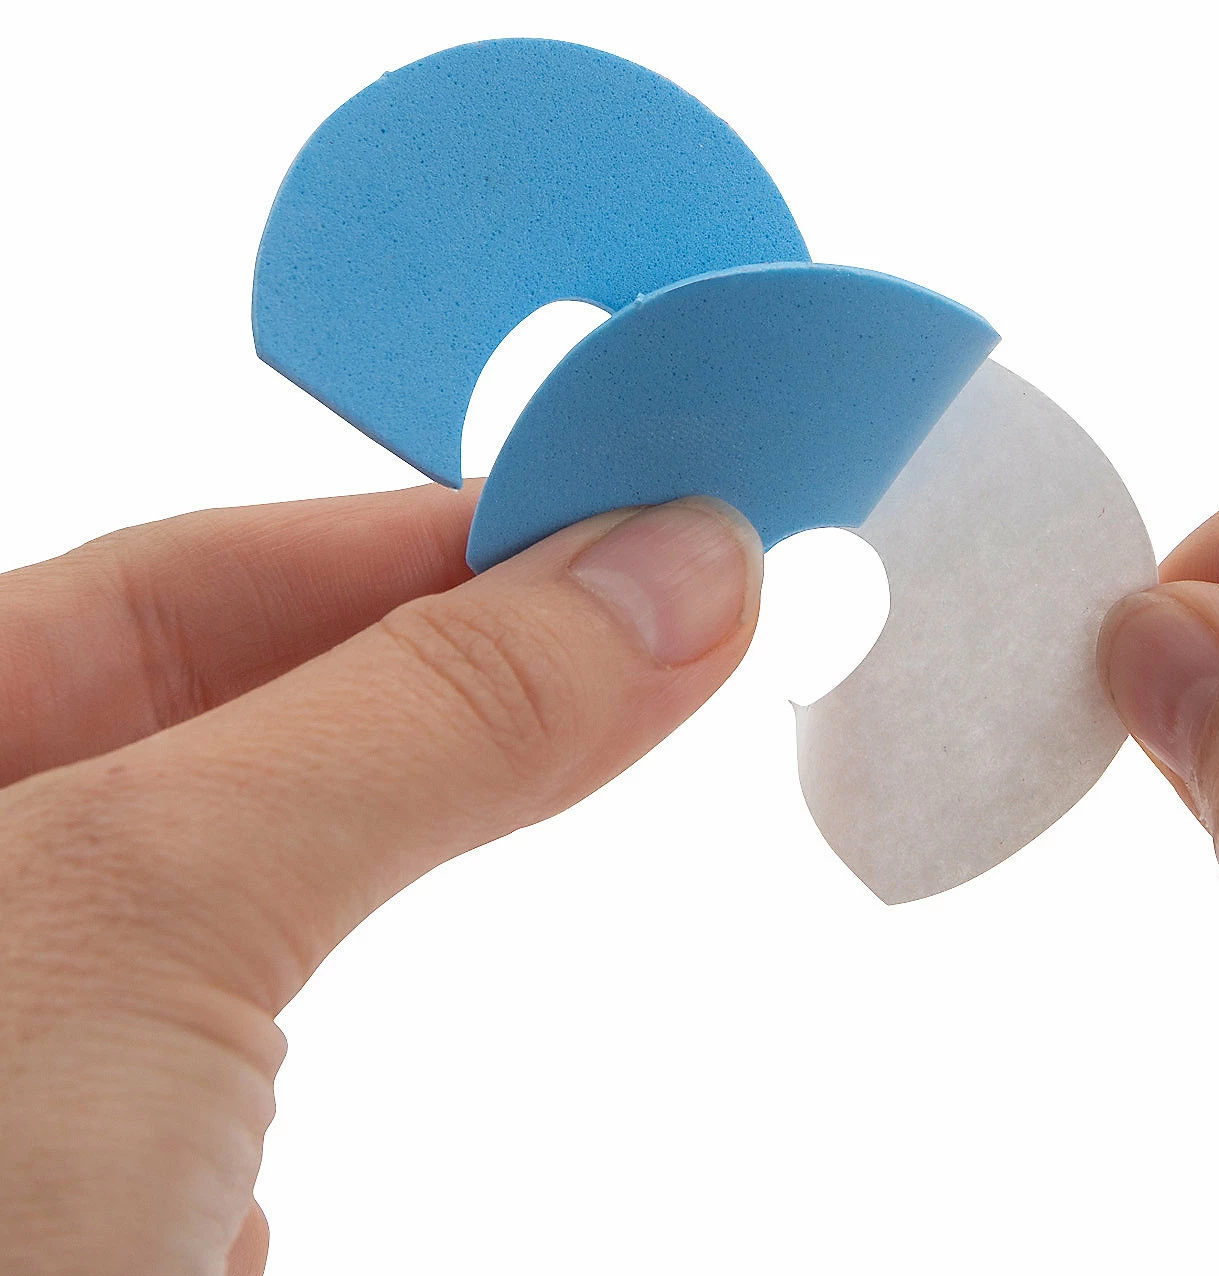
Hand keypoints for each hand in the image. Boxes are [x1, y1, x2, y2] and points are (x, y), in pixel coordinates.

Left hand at [0, 488, 761, 1274]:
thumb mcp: (142, 911)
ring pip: (252, 894)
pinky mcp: (90, 1196)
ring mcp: (26, 1051)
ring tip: (571, 759)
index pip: (188, 577)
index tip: (627, 514)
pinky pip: (234, 1070)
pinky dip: (311, 1064)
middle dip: (454, 673)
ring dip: (405, 849)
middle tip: (662, 621)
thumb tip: (663, 573)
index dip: (423, 531)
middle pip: (231, 720)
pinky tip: (304, 1127)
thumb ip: (421, 716)